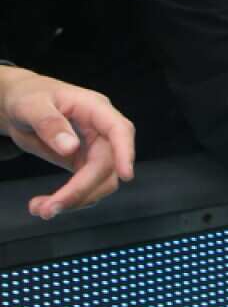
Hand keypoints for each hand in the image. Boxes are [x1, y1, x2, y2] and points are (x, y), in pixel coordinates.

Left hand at [0, 66, 134, 219]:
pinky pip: (87, 186)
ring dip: (76, 200)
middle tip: (49, 209)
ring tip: (41, 209)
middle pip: (107, 165)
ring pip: (101, 181)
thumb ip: (49, 124)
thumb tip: (70, 148)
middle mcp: (101, 130)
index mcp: (95, 109)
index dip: (125, 152)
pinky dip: (69, 200)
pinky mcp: (84, 163)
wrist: (20, 105)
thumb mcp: (32, 106)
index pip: (120, 130)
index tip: (126, 176)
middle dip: (81, 190)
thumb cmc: (28, 96)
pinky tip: (43, 204)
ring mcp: (95, 148)